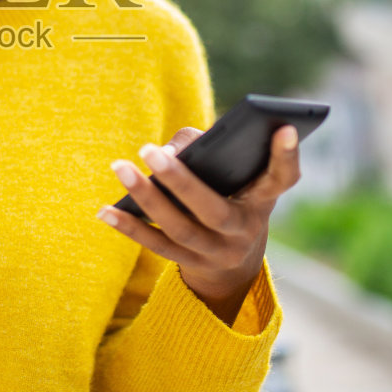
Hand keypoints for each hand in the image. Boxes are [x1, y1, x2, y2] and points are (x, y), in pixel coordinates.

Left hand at [97, 125, 299, 322]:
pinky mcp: (191, 264)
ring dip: (147, 198)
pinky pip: (157, 246)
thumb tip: (167, 153)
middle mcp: (245, 230)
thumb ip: (207, 150)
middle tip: (149, 151)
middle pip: (213, 210)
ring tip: (121, 168)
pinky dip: (131, 227)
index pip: (282, 179)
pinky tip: (105, 210)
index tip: (284, 126)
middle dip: (180, 181)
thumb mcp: (235, 175)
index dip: (286, 155)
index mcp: (263, 200)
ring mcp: (217, 253)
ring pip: (180, 229)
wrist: (234, 258)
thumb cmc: (230, 194)